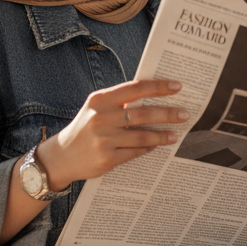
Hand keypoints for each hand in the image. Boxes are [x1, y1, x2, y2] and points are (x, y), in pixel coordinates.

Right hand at [36, 79, 187, 189]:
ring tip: (175, 135)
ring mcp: (104, 139)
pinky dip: (147, 148)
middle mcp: (101, 118)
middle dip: (167, 114)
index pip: (135, 88)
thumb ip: (119, 102)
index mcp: (100, 100)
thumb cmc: (85, 128)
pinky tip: (155, 146)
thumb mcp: (96, 108)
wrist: (62, 156)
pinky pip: (135, 152)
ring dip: (161, 135)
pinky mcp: (107, 158)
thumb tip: (153, 97)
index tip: (177, 86)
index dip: (158, 87)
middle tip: (184, 114)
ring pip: (142, 136)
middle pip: (143, 113)